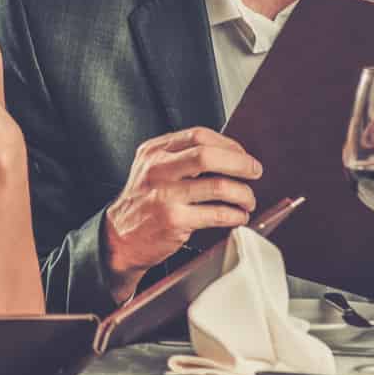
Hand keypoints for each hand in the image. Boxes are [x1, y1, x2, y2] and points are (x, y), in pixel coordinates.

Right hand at [102, 127, 261, 300]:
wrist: (119, 238)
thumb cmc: (142, 204)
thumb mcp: (150, 169)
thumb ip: (179, 157)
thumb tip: (228, 155)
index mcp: (154, 152)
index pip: (199, 136)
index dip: (228, 144)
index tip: (242, 155)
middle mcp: (157, 170)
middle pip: (209, 155)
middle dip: (241, 163)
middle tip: (254, 172)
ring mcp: (165, 195)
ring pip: (218, 186)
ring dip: (243, 193)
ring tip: (247, 200)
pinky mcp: (174, 220)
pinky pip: (217, 214)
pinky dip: (235, 215)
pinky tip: (238, 217)